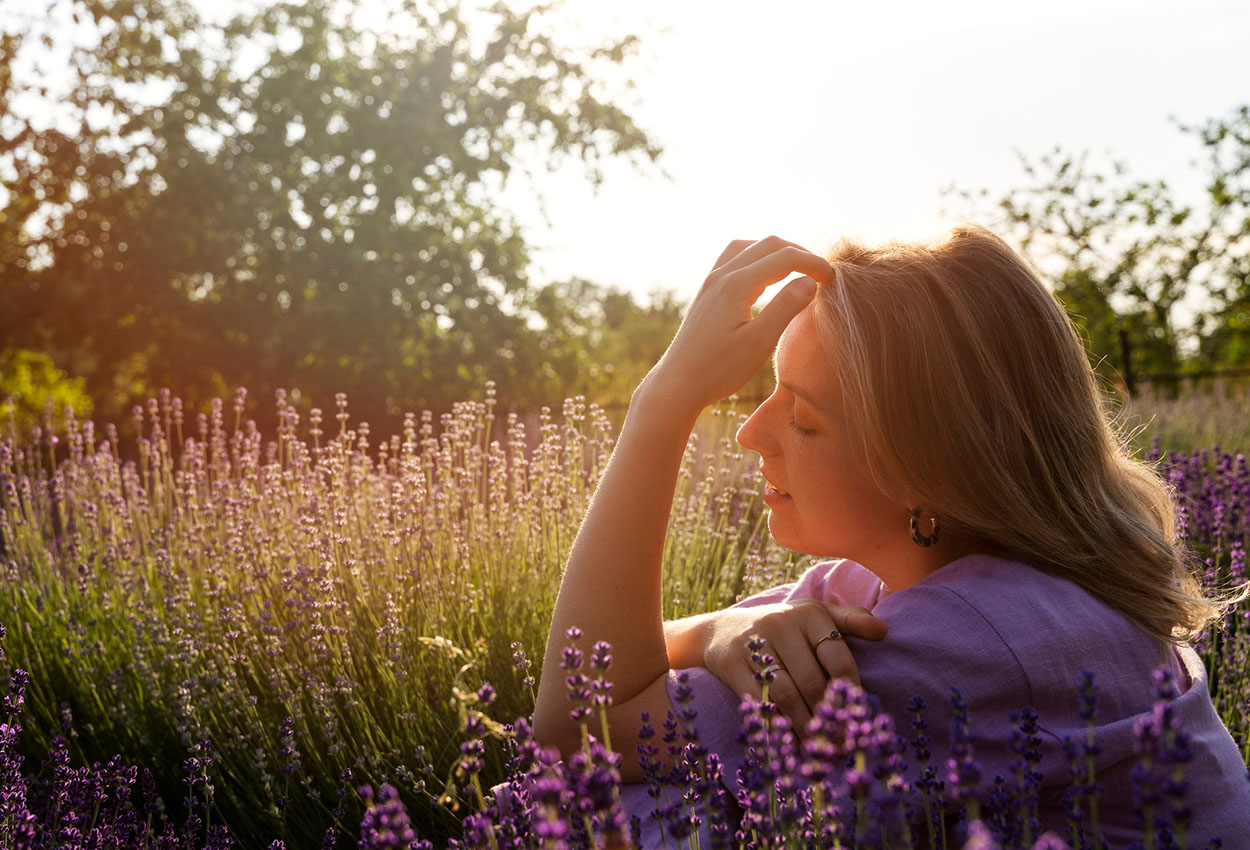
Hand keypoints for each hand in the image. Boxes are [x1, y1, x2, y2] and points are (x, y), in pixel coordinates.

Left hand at [642, 236, 833, 414]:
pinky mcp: (706, 293)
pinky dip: (756, 259)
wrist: (677, 384)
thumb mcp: (759, 343)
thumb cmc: (718, 369)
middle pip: (768, 244)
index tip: (833, 280)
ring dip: (775, 251)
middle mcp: (721, 275)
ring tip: (796, 269)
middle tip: (821, 273)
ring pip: (748, 247)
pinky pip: (733, 260)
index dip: (814, 264)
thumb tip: (810, 281)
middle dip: (799, 253)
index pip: (785, 258)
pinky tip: (765, 278)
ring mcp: (710, 282)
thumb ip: (785, 308)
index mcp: (736, 285)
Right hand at [701, 601, 887, 734]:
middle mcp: (781, 624)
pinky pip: (759, 702)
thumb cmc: (782, 626)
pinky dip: (776, 725)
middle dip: (829, 718)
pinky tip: (789, 742)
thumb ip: (849, 621)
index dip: (850, 691)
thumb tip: (884, 631)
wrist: (722, 630)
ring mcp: (754, 643)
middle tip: (842, 744)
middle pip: (812, 681)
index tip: (858, 717)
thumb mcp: (814, 614)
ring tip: (819, 748)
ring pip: (787, 695)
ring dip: (805, 727)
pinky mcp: (732, 663)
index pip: (837, 657)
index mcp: (808, 613)